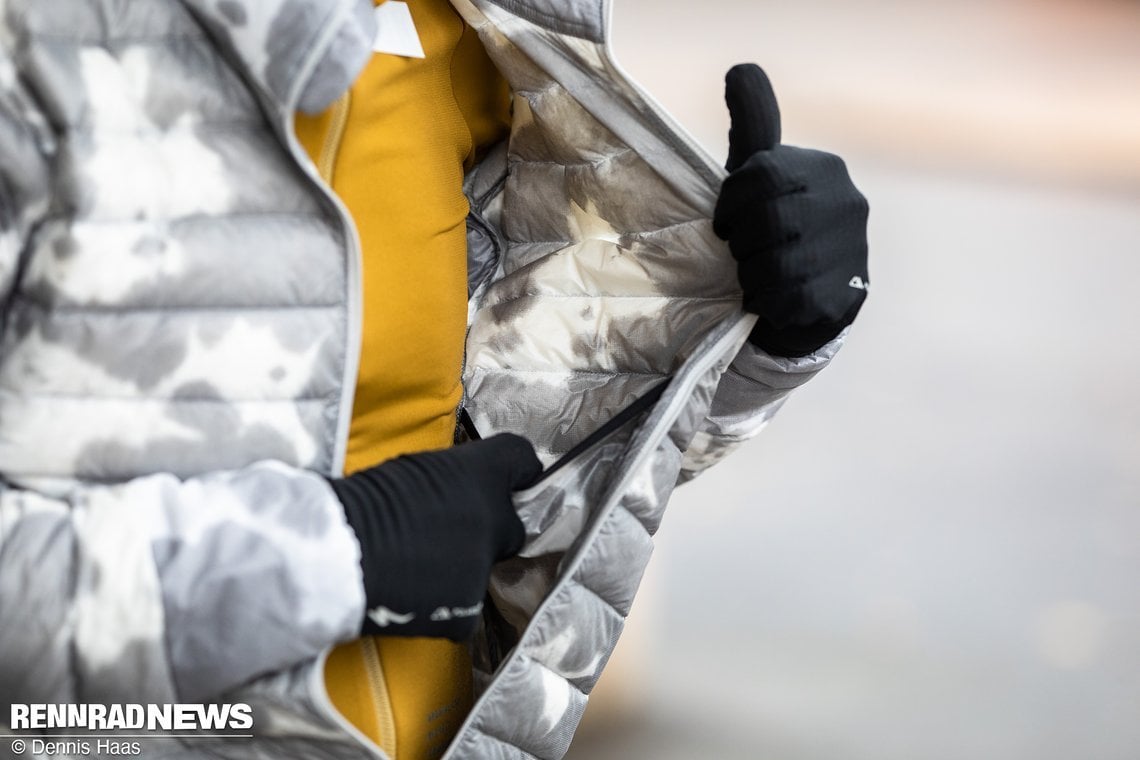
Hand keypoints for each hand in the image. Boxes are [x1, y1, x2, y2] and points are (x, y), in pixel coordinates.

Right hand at [329, 434, 541, 639]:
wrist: (337, 556)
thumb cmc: (363, 503)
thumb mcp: (413, 470)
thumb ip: (452, 480)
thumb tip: (459, 490)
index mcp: (482, 474)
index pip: (524, 461)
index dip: (517, 473)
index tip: (512, 480)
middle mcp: (495, 520)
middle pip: (513, 525)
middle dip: (490, 530)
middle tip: (449, 531)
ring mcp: (483, 569)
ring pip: (483, 569)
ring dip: (461, 567)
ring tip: (417, 565)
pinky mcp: (468, 612)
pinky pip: (463, 606)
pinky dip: (443, 602)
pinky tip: (412, 591)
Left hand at [714, 64, 869, 356]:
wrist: (810, 302)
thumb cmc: (776, 230)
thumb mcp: (762, 175)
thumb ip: (755, 127)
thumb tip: (740, 70)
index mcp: (825, 169)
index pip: (761, 173)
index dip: (731, 203)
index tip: (726, 222)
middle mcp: (847, 203)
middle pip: (767, 221)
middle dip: (743, 242)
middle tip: (743, 251)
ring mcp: (851, 250)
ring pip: (774, 263)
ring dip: (752, 273)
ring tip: (758, 273)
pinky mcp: (844, 295)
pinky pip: (784, 298)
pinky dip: (766, 301)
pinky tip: (773, 297)